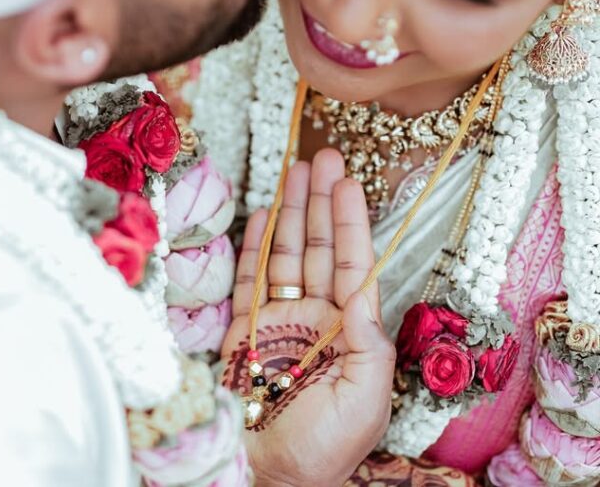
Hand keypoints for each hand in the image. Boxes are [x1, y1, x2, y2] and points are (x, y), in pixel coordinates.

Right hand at [221, 149, 395, 485]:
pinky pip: (252, 278)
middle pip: (320, 249)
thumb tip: (363, 293)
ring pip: (287, 255)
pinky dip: (257, 245)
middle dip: (321, 202)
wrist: (266, 472)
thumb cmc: (323, 447)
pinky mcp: (246, 330)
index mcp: (350, 334)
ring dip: (292, 213)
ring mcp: (280, 322)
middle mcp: (316, 320)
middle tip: (323, 158)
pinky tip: (266, 214)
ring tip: (295, 171)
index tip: (347, 182)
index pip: (352, 265)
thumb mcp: (364, 397)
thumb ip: (368, 343)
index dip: (350, 221)